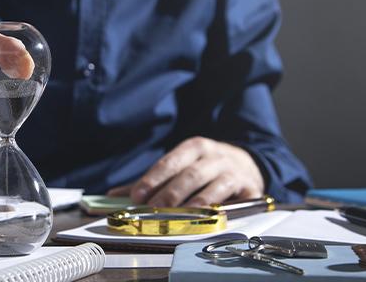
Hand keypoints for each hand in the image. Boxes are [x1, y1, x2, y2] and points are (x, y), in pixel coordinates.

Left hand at [106, 137, 264, 206]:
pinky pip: (238, 200)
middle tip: (154, 209)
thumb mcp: (180, 167)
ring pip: (214, 186)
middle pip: (191, 174)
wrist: (247, 165)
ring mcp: (235, 172)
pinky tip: (213, 217)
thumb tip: (114, 195)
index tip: (137, 196)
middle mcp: (215, 156)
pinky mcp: (251, 189)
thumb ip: (150, 182)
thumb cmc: (205, 168)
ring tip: (181, 215)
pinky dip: (226, 209)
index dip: (152, 179)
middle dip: (170, 193)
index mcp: (194, 147)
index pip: (170, 162)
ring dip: (196, 202)